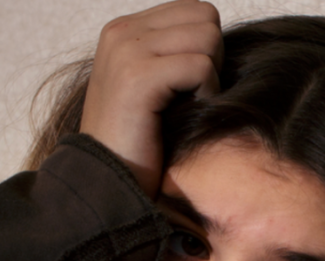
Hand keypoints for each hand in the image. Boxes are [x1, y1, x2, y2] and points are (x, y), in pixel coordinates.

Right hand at [80, 0, 222, 197]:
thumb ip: (175, 53)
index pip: (196, 10)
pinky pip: (201, 67)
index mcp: (126, 30)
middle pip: (206, 18)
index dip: (207, 47)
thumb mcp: (155, 87)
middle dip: (213, 58)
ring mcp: (126, 51)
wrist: (107, 180)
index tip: (189, 85)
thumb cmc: (141, 142)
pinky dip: (205, 94)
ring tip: (186, 106)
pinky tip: (183, 115)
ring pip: (208, 38)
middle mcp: (122, 32)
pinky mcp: (137, 76)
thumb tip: (217, 38)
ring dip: (210, 78)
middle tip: (192, 96)